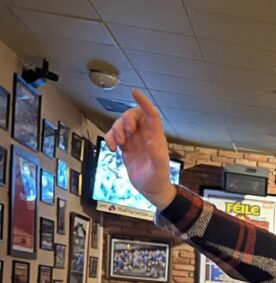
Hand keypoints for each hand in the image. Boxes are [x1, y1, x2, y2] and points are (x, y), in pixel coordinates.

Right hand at [103, 89, 176, 210]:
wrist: (152, 190)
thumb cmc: (159, 180)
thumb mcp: (159, 169)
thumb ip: (157, 155)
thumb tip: (150, 141)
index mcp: (156, 137)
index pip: (151, 114)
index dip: (144, 102)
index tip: (134, 92)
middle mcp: (146, 135)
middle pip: (133, 115)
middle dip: (125, 120)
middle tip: (126, 133)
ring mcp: (135, 140)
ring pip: (121, 124)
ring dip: (116, 130)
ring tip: (117, 145)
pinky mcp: (126, 146)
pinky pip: (114, 135)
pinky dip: (110, 138)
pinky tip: (112, 149)